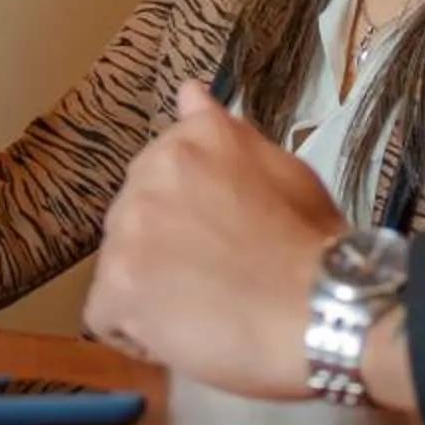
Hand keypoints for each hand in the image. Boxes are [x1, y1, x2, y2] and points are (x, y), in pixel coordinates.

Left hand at [84, 85, 343, 397]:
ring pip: (119, 264)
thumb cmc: (313, 245)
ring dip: (150, 288)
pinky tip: (180, 335)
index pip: (159, 172)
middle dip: (164, 246)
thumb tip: (188, 90)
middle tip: (217, 275)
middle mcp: (150, 172)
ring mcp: (128, 230)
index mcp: (191, 139)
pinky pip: (104, 314)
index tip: (222, 234)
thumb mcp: (283, 168)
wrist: (319, 310)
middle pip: (135, 216)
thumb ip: (227, 134)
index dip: (188, 212)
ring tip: (204, 308)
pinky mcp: (115, 288)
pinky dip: (135, 332)